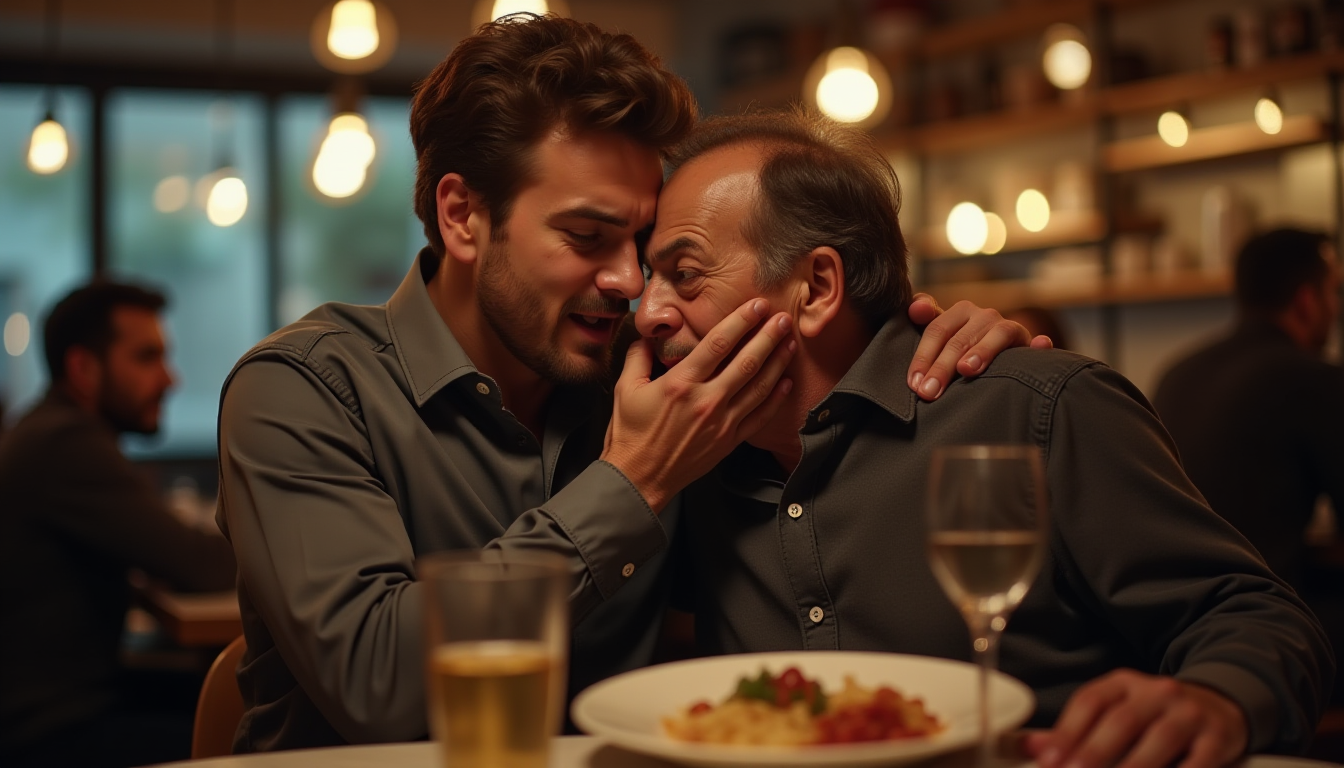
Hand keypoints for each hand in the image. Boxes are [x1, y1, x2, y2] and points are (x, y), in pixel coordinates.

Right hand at [602, 299, 795, 512]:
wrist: (638, 479)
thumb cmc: (629, 434)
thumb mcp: (625, 389)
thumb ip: (639, 357)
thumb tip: (648, 334)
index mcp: (680, 383)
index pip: (718, 344)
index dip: (741, 321)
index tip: (756, 306)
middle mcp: (706, 401)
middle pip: (747, 362)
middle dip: (768, 337)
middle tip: (784, 318)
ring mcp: (721, 423)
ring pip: (759, 387)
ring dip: (777, 363)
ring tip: (790, 343)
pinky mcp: (729, 442)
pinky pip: (759, 417)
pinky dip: (776, 399)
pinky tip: (786, 383)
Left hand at [905, 294, 1052, 400]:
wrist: (994, 351)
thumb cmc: (957, 347)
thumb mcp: (939, 336)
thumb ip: (924, 320)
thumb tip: (914, 308)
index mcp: (958, 312)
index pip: (937, 330)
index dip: (923, 356)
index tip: (914, 383)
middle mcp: (983, 315)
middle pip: (960, 339)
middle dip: (942, 367)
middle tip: (929, 392)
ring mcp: (1008, 327)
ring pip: (995, 335)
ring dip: (982, 351)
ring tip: (966, 370)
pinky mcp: (1028, 343)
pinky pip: (1036, 343)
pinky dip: (1039, 346)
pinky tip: (1040, 347)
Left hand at [1024, 669, 1247, 767]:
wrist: (1219, 706)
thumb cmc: (1154, 716)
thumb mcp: (1116, 712)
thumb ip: (1075, 732)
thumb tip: (1030, 748)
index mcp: (1124, 684)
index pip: (1090, 701)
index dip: (1067, 732)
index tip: (1049, 761)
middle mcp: (1156, 692)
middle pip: (1122, 720)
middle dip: (1095, 752)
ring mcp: (1189, 712)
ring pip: (1160, 739)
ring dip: (1134, 767)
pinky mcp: (1218, 737)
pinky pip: (1198, 762)